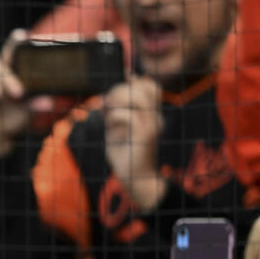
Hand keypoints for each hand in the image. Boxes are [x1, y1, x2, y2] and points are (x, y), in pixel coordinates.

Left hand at [103, 76, 165, 211]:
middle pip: (146, 87)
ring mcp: (152, 125)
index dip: (136, 81)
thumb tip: (104, 98)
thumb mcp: (115, 129)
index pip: (151, 86)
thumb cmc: (124, 154)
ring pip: (140, 98)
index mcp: (150, 113)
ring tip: (109, 111)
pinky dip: (115, 116)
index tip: (119, 88)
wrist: (134, 177)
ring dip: (120, 100)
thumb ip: (112, 113)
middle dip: (122, 90)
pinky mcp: (145, 136)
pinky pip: (130, 116)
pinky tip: (110, 126)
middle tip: (107, 103)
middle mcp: (154, 116)